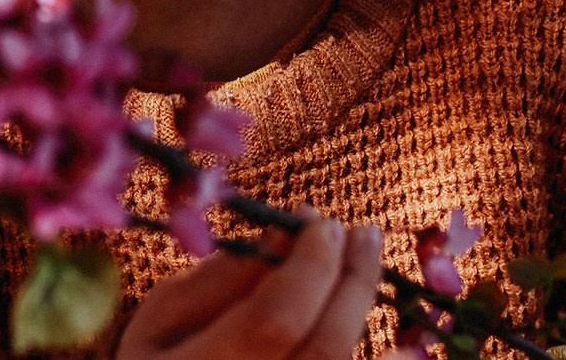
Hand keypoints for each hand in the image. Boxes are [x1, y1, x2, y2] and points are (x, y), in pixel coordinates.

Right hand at [116, 214, 382, 359]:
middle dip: (349, 285)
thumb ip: (222, 278)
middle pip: (323, 353)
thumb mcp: (164, 317)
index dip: (307, 267)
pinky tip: (401, 344)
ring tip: (372, 271)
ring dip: (366, 321)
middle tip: (362, 233)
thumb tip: (288, 235)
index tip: (320, 219)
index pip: (272, 321)